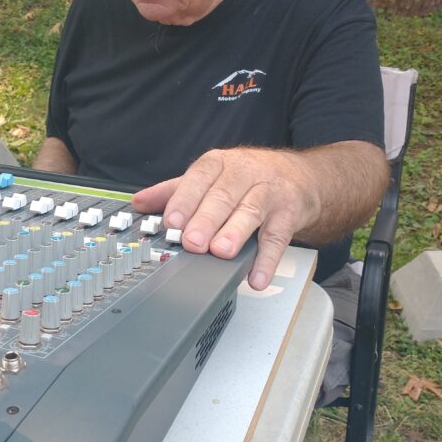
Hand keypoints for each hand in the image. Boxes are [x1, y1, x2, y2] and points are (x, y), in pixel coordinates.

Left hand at [132, 148, 320, 289]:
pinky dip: (268, 259)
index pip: (199, 178)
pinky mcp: (290, 214)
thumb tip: (138, 203)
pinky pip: (279, 238)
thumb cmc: (249, 178)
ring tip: (220, 252)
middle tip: (192, 242)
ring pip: (251, 212)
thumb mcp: (211, 177)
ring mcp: (270, 193)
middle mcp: (245, 174)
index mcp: (219, 164)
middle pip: (223, 196)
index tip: (171, 221)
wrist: (302, 177)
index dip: (185, 200)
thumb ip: (175, 191)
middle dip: (206, 220)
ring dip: (235, 233)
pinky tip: (256, 277)